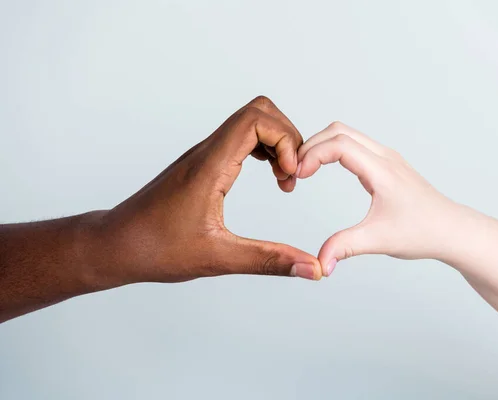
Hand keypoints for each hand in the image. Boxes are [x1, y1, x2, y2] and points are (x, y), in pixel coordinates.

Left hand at [95, 96, 321, 287]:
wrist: (116, 244)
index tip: (290, 176)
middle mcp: (206, 152)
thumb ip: (268, 260)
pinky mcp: (202, 164)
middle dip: (287, 138)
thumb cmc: (156, 249)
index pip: (255, 119)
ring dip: (276, 143)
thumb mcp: (218, 258)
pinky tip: (267, 176)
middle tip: (292, 176)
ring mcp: (204, 156)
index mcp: (210, 166)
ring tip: (283, 178)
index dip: (285, 140)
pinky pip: (240, 138)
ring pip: (250, 122)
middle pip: (259, 111)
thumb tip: (310, 269)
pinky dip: (263, 149)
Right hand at [296, 122, 459, 275]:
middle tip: (295, 170)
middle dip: (311, 145)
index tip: (298, 176)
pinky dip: (334, 150)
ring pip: (346, 134)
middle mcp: (384, 157)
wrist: (452, 230)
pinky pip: (355, 144)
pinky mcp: (386, 164)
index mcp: (382, 170)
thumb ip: (344, 247)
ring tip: (305, 169)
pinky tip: (324, 169)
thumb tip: (320, 263)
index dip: (312, 155)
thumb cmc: (423, 232)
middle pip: (339, 131)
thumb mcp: (379, 240)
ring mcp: (386, 158)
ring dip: (322, 146)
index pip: (339, 144)